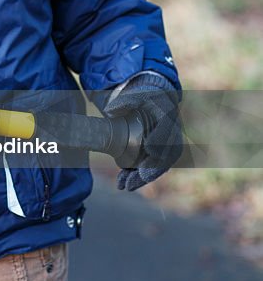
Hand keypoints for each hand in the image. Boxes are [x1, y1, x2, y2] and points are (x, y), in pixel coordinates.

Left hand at [103, 73, 182, 190]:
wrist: (154, 103)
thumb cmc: (144, 98)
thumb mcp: (136, 95)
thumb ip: (124, 101)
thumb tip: (110, 111)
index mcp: (167, 117)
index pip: (168, 131)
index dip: (161, 140)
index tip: (149, 148)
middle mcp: (171, 135)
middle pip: (165, 156)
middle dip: (152, 169)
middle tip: (139, 177)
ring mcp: (166, 148)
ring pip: (157, 167)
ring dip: (142, 178)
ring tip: (125, 186)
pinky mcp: (157, 156)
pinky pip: (150, 169)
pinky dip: (137, 177)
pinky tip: (124, 184)